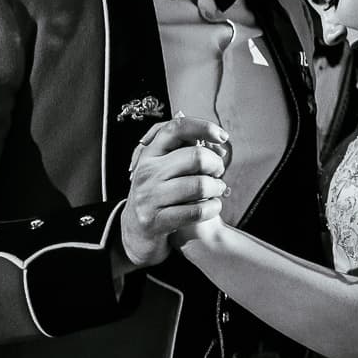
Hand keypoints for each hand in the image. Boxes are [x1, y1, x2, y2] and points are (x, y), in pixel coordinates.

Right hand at [120, 117, 229, 268]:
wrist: (135, 231)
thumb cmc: (159, 194)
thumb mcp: (164, 168)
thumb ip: (186, 151)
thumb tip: (217, 142)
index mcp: (150, 154)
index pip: (176, 128)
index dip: (203, 127)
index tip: (222, 136)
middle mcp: (147, 172)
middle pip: (197, 157)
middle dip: (216, 164)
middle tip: (217, 172)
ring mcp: (149, 197)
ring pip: (200, 185)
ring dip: (217, 188)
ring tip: (216, 190)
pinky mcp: (156, 221)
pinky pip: (197, 210)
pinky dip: (213, 208)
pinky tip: (212, 206)